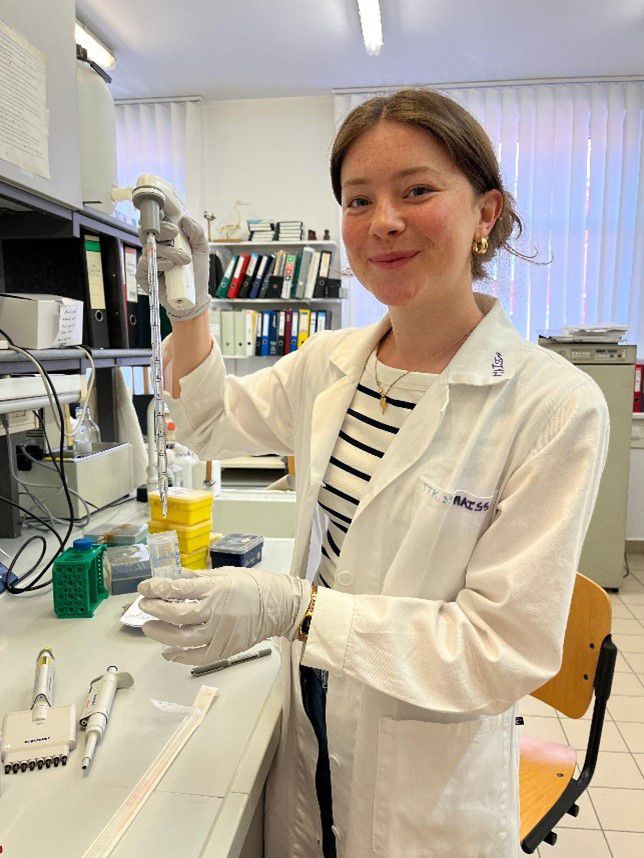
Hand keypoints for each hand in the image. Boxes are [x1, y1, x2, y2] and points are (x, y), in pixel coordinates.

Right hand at [136, 214, 210, 320]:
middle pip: (149, 231)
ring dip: (168, 251)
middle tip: (176, 234)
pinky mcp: (144, 274)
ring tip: (183, 260)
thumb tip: (185, 219)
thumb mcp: (202, 250)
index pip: (158, 223)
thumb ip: (196, 232)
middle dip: (163, 230)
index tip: (174, 223)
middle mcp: (156, 247)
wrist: (194, 297)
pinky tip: (169, 267)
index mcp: (168, 239)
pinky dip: (159, 263)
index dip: (161, 217)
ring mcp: (149, 260)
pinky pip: (144, 264)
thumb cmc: (196, 273)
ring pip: (149, 247)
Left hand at [138, 568, 311, 664]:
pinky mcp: (227, 649)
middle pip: (179, 615)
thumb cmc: (253, 585)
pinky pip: (199, 658)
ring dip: (162, 634)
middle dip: (156, 610)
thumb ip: (197, 579)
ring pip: (184, 639)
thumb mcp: (225, 574)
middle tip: (144, 606)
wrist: (281, 606)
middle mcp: (218, 611)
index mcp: (218, 588)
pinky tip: (168, 652)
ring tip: (149, 628)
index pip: (181, 588)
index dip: (159, 588)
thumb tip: (172, 579)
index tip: (144, 588)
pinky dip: (180, 657)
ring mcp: (222, 633)